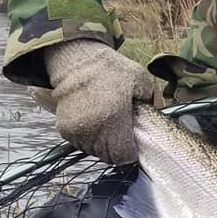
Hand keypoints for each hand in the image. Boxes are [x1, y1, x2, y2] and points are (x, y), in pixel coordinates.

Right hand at [43, 40, 153, 163]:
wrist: (79, 61)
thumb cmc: (113, 71)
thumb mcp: (142, 82)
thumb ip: (150, 104)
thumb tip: (152, 121)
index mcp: (115, 118)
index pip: (122, 156)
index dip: (130, 152)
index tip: (133, 143)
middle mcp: (93, 128)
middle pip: (108, 156)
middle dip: (117, 147)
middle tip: (120, 131)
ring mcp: (76, 130)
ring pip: (93, 151)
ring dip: (101, 143)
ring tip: (106, 123)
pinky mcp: (64, 129)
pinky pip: (80, 143)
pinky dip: (88, 137)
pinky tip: (93, 121)